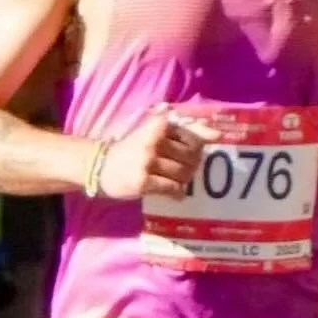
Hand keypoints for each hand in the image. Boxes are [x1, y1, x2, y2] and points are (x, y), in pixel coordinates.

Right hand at [98, 108, 215, 200]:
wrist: (99, 165)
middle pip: (192, 157)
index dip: (199, 146)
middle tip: (183, 168)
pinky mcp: (143, 182)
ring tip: (175, 179)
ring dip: (184, 180)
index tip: (198, 150)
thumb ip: (185, 131)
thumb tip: (217, 133)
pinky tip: (174, 193)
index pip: (194, 137)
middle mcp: (154, 141)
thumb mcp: (155, 133)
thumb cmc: (132, 148)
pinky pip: (172, 188)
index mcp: (159, 125)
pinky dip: (177, 192)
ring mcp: (148, 162)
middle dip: (192, 165)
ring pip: (184, 174)